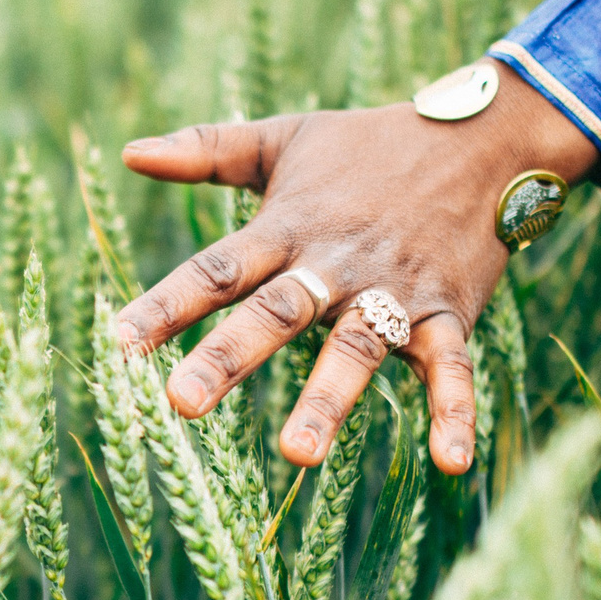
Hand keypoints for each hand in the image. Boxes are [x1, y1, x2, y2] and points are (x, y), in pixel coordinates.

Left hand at [112, 64, 596, 476]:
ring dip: (328, 399)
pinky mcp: (448, 311)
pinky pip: (453, 367)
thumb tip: (129, 152)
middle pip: (274, 312)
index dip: (166, 304)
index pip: (216, 269)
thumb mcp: (286, 138)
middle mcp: (334, 262)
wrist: (485, 136)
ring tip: (297, 455)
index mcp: (287, 227)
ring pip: (355, 348)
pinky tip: (451, 463)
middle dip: (227, 357)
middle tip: (181, 404)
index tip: (116, 343)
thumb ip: (206, 148)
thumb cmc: (372, 144)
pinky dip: (455, 411)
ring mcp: (394, 290)